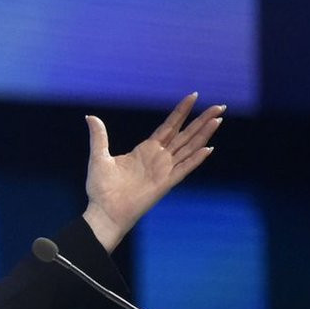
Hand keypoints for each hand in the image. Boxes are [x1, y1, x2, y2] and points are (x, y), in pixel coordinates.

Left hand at [82, 93, 224, 251]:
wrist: (104, 212)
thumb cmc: (101, 189)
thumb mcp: (99, 157)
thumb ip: (99, 136)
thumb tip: (90, 117)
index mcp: (145, 150)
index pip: (169, 126)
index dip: (181, 112)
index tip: (193, 96)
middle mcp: (158, 158)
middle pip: (185, 134)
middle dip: (202, 120)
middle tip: (219, 106)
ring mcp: (163, 171)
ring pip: (189, 148)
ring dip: (204, 134)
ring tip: (218, 120)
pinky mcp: (164, 184)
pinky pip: (183, 169)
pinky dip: (195, 160)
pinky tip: (208, 149)